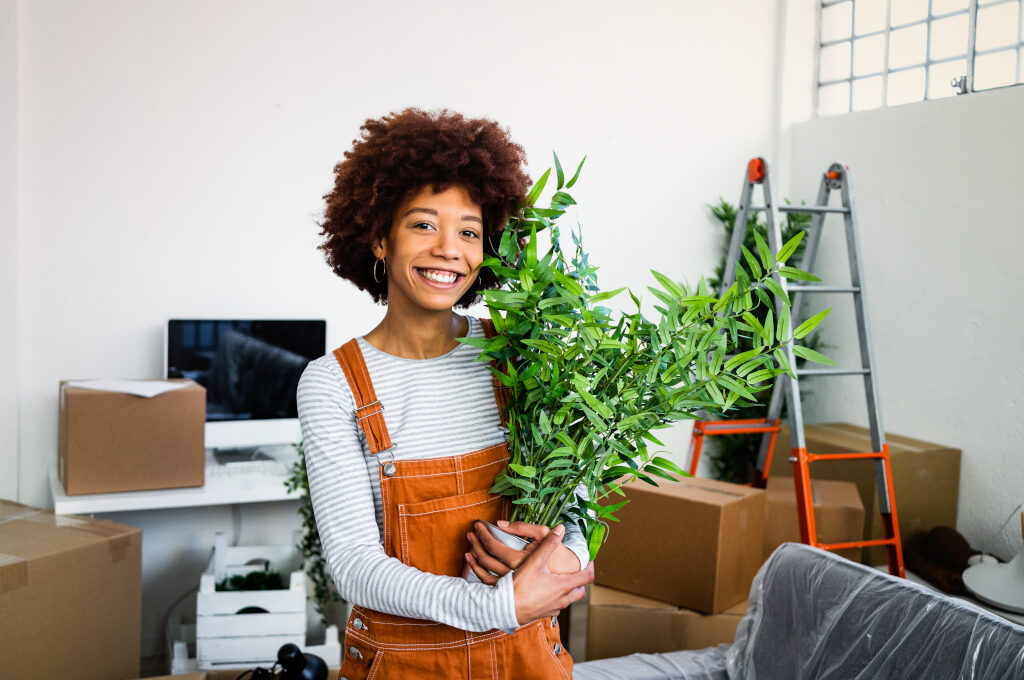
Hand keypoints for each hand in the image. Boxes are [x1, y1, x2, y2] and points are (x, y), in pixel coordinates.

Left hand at [464, 520, 580, 583]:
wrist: (569, 576)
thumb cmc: (556, 554)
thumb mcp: (542, 533)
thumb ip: (522, 527)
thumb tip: (500, 524)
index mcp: (520, 560)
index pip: (494, 546)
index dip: (484, 534)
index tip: (478, 525)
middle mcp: (513, 575)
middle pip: (486, 560)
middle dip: (476, 543)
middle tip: (471, 532)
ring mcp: (512, 587)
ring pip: (484, 575)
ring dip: (474, 559)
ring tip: (470, 547)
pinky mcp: (512, 593)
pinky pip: (490, 585)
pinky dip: (479, 573)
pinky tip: (475, 564)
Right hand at [509, 526, 593, 624]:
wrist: (505, 609)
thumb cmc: (520, 587)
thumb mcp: (535, 562)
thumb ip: (548, 544)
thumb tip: (560, 529)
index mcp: (564, 585)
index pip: (587, 577)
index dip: (590, 567)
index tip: (588, 561)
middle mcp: (563, 599)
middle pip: (581, 591)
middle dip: (581, 580)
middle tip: (577, 571)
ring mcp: (555, 608)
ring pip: (569, 599)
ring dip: (569, 590)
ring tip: (562, 579)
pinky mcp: (545, 613)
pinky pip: (557, 605)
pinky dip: (557, 598)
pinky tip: (547, 591)